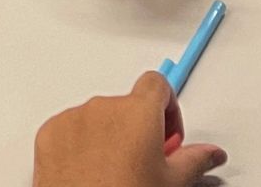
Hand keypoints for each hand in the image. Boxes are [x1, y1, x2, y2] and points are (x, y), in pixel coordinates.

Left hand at [33, 72, 227, 186]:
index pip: (158, 83)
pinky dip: (82, 144)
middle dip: (139, 128)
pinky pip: (71, 128)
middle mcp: (103, 107)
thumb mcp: (171, 183)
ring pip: (98, 116)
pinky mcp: (49, 132)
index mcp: (137, 112)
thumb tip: (211, 154)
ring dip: (110, 135)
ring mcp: (73, 118)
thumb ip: (195, 160)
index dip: (168, 107)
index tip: (168, 132)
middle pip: (127, 104)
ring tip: (117, 172)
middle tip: (146, 162)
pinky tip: (92, 172)